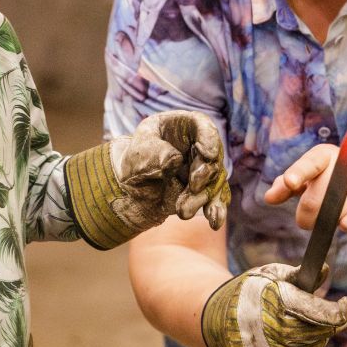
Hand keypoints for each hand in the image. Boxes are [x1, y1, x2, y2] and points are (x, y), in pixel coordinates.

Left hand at [67, 110, 229, 248]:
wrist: (130, 189)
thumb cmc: (134, 161)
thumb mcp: (138, 152)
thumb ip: (155, 152)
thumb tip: (176, 159)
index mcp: (182, 126)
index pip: (202, 125)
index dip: (209, 138)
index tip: (208, 154)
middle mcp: (197, 146)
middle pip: (212, 155)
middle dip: (205, 173)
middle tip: (193, 186)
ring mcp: (203, 169)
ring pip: (214, 180)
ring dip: (203, 197)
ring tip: (183, 212)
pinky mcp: (204, 190)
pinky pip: (215, 199)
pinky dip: (216, 211)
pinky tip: (215, 222)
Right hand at [201, 262, 346, 346]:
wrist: (214, 321)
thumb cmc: (246, 293)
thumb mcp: (268, 275)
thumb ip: (298, 275)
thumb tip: (324, 270)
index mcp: (280, 304)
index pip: (327, 315)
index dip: (341, 310)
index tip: (344, 303)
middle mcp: (278, 333)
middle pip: (322, 332)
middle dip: (325, 321)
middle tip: (319, 312)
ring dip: (314, 335)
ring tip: (299, 322)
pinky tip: (289, 338)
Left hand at [265, 147, 346, 231]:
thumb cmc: (340, 181)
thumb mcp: (314, 177)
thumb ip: (289, 186)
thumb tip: (269, 197)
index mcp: (325, 154)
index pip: (310, 163)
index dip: (298, 173)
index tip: (290, 182)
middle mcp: (345, 163)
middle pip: (314, 200)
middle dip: (306, 217)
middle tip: (310, 218)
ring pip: (331, 215)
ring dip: (328, 221)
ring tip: (339, 209)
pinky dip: (346, 225)